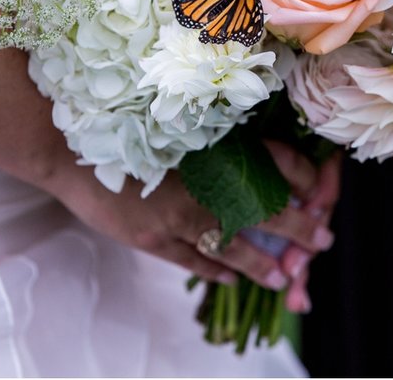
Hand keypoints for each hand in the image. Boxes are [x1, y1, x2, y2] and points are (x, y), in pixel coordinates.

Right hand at [49, 143, 337, 294]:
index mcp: (215, 147)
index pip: (277, 161)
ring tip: (286, 276)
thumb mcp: (178, 113)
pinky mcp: (152, 238)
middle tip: (323, 238)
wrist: (69, 141)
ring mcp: (178, 217)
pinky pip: (192, 261)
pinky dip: (215, 270)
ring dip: (262, 262)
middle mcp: (203, 185)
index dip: (303, 175)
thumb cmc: (121, 115)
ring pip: (232, 246)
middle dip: (298, 226)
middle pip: (265, 210)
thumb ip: (216, 124)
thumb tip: (254, 135)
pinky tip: (232, 279)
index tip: (317, 186)